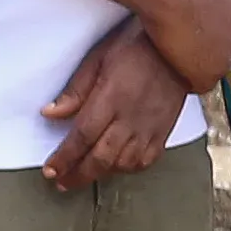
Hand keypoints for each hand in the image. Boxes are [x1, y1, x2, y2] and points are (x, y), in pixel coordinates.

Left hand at [39, 24, 192, 188]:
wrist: (180, 49)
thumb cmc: (137, 47)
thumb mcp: (98, 59)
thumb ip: (75, 90)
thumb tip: (51, 113)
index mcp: (111, 99)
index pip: (81, 137)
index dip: (64, 158)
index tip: (51, 170)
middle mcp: (131, 118)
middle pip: (100, 158)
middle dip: (78, 175)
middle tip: (63, 182)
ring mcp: (150, 127)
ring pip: (123, 163)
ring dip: (102, 173)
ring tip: (86, 174)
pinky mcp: (164, 130)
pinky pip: (146, 160)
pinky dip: (129, 168)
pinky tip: (118, 166)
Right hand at [136, 0, 230, 90]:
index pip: (228, 33)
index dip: (207, 33)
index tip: (191, 30)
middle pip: (221, 53)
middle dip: (203, 51)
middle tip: (180, 45)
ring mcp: (226, 58)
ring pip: (210, 69)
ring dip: (194, 66)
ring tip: (174, 56)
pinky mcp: (207, 73)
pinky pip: (198, 85)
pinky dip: (186, 80)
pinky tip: (173, 68)